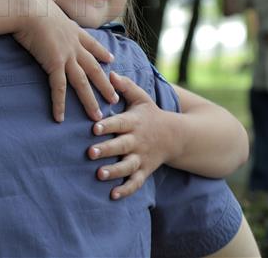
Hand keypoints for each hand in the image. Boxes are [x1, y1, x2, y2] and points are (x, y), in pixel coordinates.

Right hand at [13, 0, 116, 122]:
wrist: (25, 7)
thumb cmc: (30, 1)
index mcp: (72, 28)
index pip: (91, 44)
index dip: (102, 53)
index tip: (111, 60)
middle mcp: (74, 44)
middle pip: (94, 68)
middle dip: (105, 84)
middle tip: (114, 97)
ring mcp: (66, 55)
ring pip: (82, 83)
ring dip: (90, 101)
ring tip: (98, 116)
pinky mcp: (54, 64)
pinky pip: (59, 88)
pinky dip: (59, 104)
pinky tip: (60, 118)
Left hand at [87, 72, 176, 199]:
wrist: (177, 136)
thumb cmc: (151, 114)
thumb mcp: (141, 98)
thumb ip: (125, 86)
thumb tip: (110, 72)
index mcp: (134, 122)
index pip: (119, 123)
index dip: (107, 125)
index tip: (94, 127)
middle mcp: (137, 141)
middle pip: (121, 146)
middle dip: (106, 149)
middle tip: (90, 152)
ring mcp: (141, 157)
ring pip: (127, 166)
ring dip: (114, 171)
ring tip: (99, 174)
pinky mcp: (145, 170)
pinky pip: (136, 182)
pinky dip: (126, 190)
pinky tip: (113, 195)